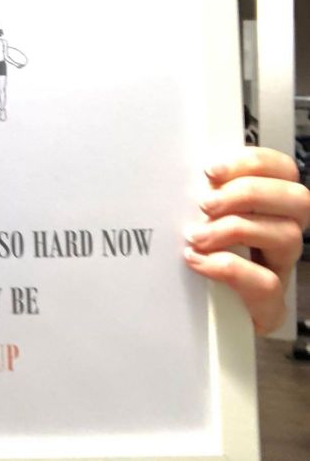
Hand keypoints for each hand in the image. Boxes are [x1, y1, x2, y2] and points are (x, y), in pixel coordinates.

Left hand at [185, 147, 309, 333]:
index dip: (253, 164)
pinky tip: (199, 262)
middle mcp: (282, 234)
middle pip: (299, 199)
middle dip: (249, 193)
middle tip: (206, 203)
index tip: (212, 170)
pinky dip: (228, 267)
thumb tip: (183, 175)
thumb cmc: (195, 258)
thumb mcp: (197, 220)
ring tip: (196, 236)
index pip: (283, 171)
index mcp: (268, 208)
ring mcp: (279, 269)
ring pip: (288, 236)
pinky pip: (266, 282)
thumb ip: (202, 197)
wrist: (198, 319)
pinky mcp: (269, 303)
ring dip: (234, 229)